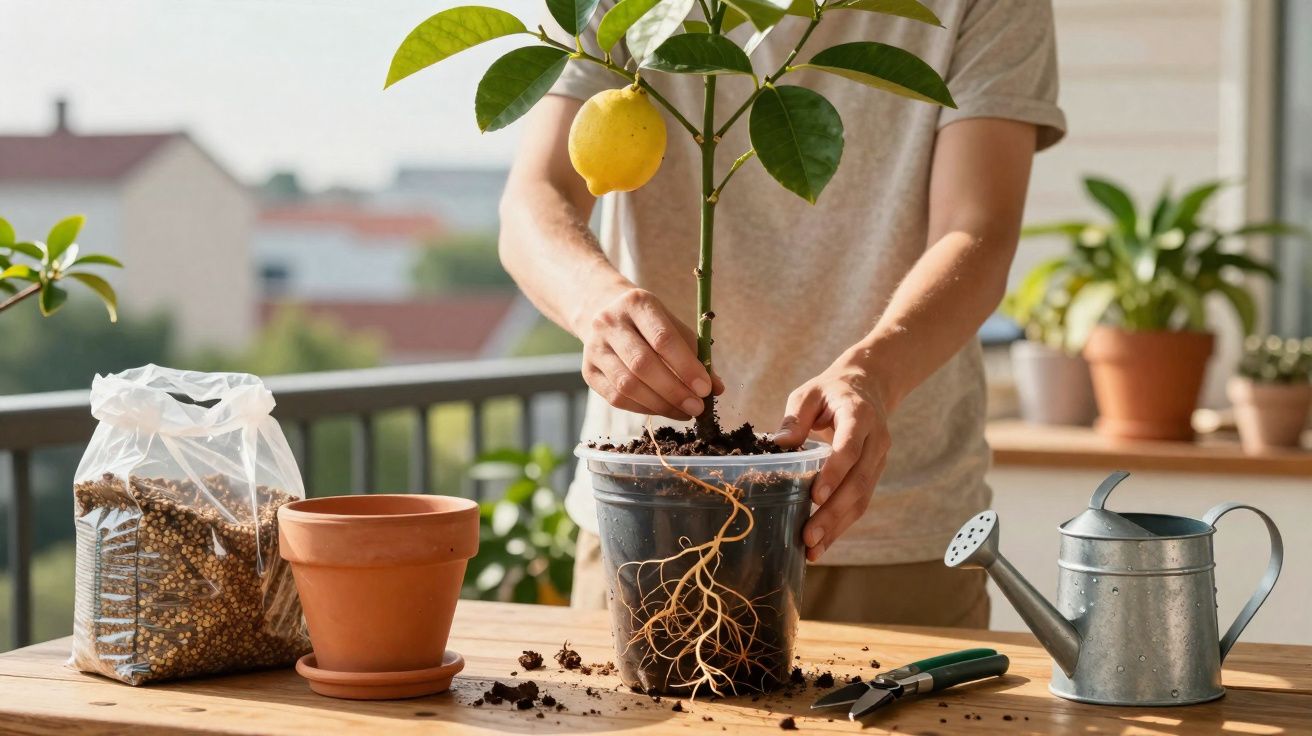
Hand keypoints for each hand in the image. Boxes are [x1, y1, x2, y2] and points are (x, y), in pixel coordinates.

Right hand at [580, 287, 723, 419]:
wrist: (604, 311)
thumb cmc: (649, 322)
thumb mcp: (673, 326)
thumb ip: (696, 354)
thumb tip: (716, 388)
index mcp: (637, 303)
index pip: (662, 339)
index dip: (686, 367)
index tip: (705, 389)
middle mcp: (610, 323)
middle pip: (642, 364)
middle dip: (674, 391)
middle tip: (696, 407)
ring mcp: (594, 348)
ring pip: (627, 385)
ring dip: (660, 404)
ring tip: (684, 412)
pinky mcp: (588, 371)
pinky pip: (616, 398)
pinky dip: (643, 408)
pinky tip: (663, 409)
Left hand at [772, 357, 891, 561]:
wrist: (869, 387)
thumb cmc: (831, 391)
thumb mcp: (810, 393)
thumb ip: (795, 417)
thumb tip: (779, 444)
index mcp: (860, 415)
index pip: (849, 448)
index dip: (835, 472)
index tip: (816, 496)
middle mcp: (876, 441)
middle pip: (858, 482)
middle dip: (833, 513)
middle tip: (808, 537)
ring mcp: (878, 461)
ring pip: (862, 498)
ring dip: (838, 527)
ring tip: (812, 550)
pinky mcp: (874, 475)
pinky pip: (861, 503)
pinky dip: (842, 524)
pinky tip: (822, 543)